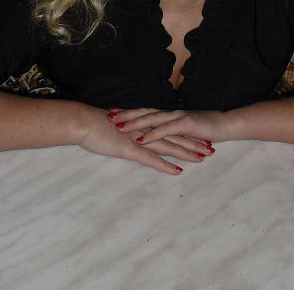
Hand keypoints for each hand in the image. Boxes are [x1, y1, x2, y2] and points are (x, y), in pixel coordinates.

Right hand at [75, 104, 213, 174]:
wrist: (83, 121)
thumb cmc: (96, 124)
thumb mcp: (118, 125)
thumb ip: (131, 128)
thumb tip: (137, 132)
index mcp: (143, 123)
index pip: (170, 129)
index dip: (186, 133)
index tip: (200, 138)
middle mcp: (145, 129)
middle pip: (174, 136)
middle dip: (193, 142)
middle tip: (210, 148)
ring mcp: (138, 138)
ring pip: (168, 146)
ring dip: (186, 152)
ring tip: (202, 158)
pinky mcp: (129, 148)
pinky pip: (150, 158)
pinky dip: (165, 164)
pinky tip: (177, 170)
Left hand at [108, 107, 230, 147]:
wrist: (225, 125)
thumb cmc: (206, 129)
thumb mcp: (185, 131)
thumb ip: (171, 131)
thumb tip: (156, 135)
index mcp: (169, 115)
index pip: (145, 111)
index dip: (129, 112)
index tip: (113, 112)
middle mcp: (171, 113)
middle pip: (145, 112)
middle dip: (126, 114)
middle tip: (109, 116)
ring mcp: (178, 117)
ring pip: (152, 119)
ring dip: (135, 123)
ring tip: (119, 127)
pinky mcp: (186, 124)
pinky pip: (166, 129)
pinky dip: (153, 134)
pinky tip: (142, 139)